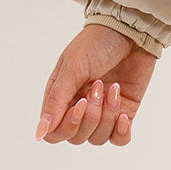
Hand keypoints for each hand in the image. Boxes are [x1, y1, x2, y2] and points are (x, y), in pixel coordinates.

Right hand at [35, 24, 158, 146]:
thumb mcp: (73, 67)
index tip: (81, 101)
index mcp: (61, 98)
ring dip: (107, 116)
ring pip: (97, 138)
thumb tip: (39, 133)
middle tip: (99, 86)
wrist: (131, 30)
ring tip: (114, 89)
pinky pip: (119, 139)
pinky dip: (121, 132)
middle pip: (76, 138)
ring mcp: (102, 111)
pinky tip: (123, 115)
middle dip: (90, 116)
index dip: (68, 125)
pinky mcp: (125, 112)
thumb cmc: (96, 43)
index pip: (55, 133)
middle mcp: (79, 108)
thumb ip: (56, 100)